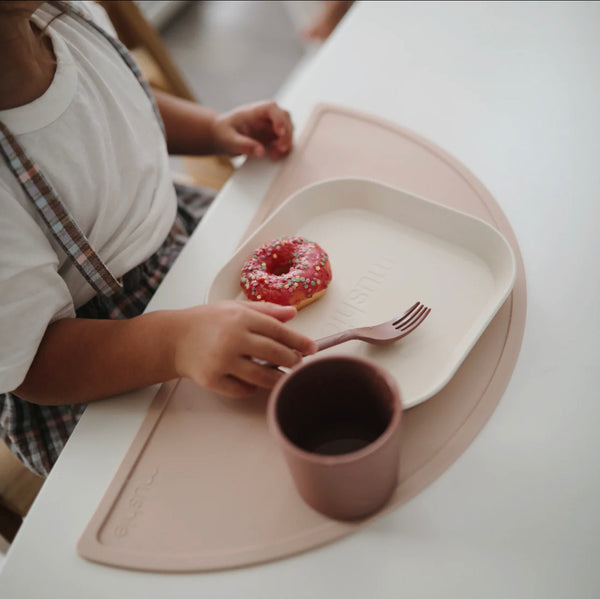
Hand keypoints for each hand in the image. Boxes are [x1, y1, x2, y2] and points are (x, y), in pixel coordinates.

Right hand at [173, 300, 316, 397]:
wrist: (173, 339)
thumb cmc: (205, 322)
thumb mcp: (235, 308)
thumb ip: (265, 310)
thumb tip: (292, 314)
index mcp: (240, 318)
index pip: (279, 331)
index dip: (299, 341)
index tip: (311, 348)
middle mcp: (233, 338)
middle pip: (275, 354)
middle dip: (292, 361)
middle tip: (298, 363)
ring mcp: (222, 361)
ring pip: (262, 377)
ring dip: (278, 380)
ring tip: (284, 377)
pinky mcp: (213, 379)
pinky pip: (242, 389)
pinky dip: (251, 388)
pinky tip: (253, 382)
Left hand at [211, 101, 292, 159]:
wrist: (221, 136)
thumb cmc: (223, 133)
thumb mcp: (229, 140)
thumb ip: (244, 145)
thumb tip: (261, 151)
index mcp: (254, 111)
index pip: (271, 108)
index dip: (279, 119)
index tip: (280, 132)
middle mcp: (265, 116)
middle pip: (284, 118)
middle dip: (286, 134)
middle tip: (280, 149)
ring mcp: (270, 125)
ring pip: (288, 129)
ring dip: (286, 142)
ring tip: (274, 154)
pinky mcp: (272, 136)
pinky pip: (284, 140)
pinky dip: (283, 148)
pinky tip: (274, 155)